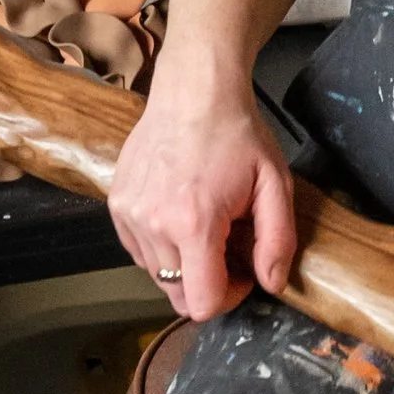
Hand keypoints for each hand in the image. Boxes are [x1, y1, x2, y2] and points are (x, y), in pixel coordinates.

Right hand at [108, 56, 295, 320]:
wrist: (194, 90)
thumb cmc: (236, 133)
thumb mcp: (275, 184)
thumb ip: (277, 241)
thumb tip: (270, 283)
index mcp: (193, 223)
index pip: (201, 303)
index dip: (229, 297)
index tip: (243, 272)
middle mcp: (153, 224)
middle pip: (176, 295)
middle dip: (207, 284)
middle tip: (228, 248)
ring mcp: (128, 214)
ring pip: (156, 275)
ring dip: (183, 265)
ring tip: (205, 226)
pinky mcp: (116, 204)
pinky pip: (139, 251)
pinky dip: (161, 246)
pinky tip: (180, 216)